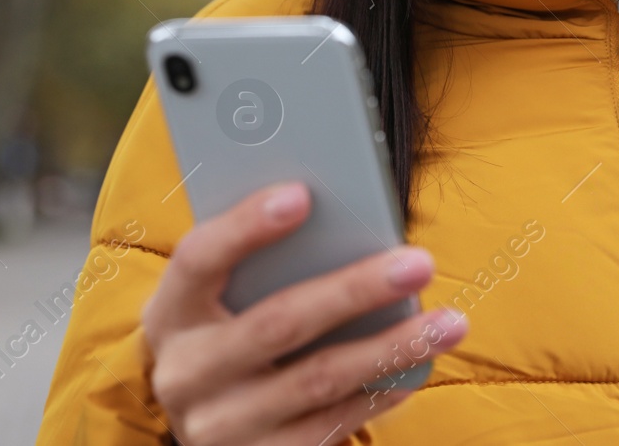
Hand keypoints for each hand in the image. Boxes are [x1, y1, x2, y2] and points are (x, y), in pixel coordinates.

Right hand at [141, 180, 467, 444]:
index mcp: (171, 312)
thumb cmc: (226, 331)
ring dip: (391, 347)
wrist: (204, 420)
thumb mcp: (221, 297)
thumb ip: (261, 261)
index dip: (246, 226)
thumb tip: (339, 217)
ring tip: (447, 322)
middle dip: (356, 289)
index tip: (302, 194)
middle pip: (278, 323)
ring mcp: (220, 423)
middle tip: (418, 262)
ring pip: (318, 379)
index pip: (198, 259)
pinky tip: (414, 368)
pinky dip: (379, 392)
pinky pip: (330, 425)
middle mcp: (187, 372)